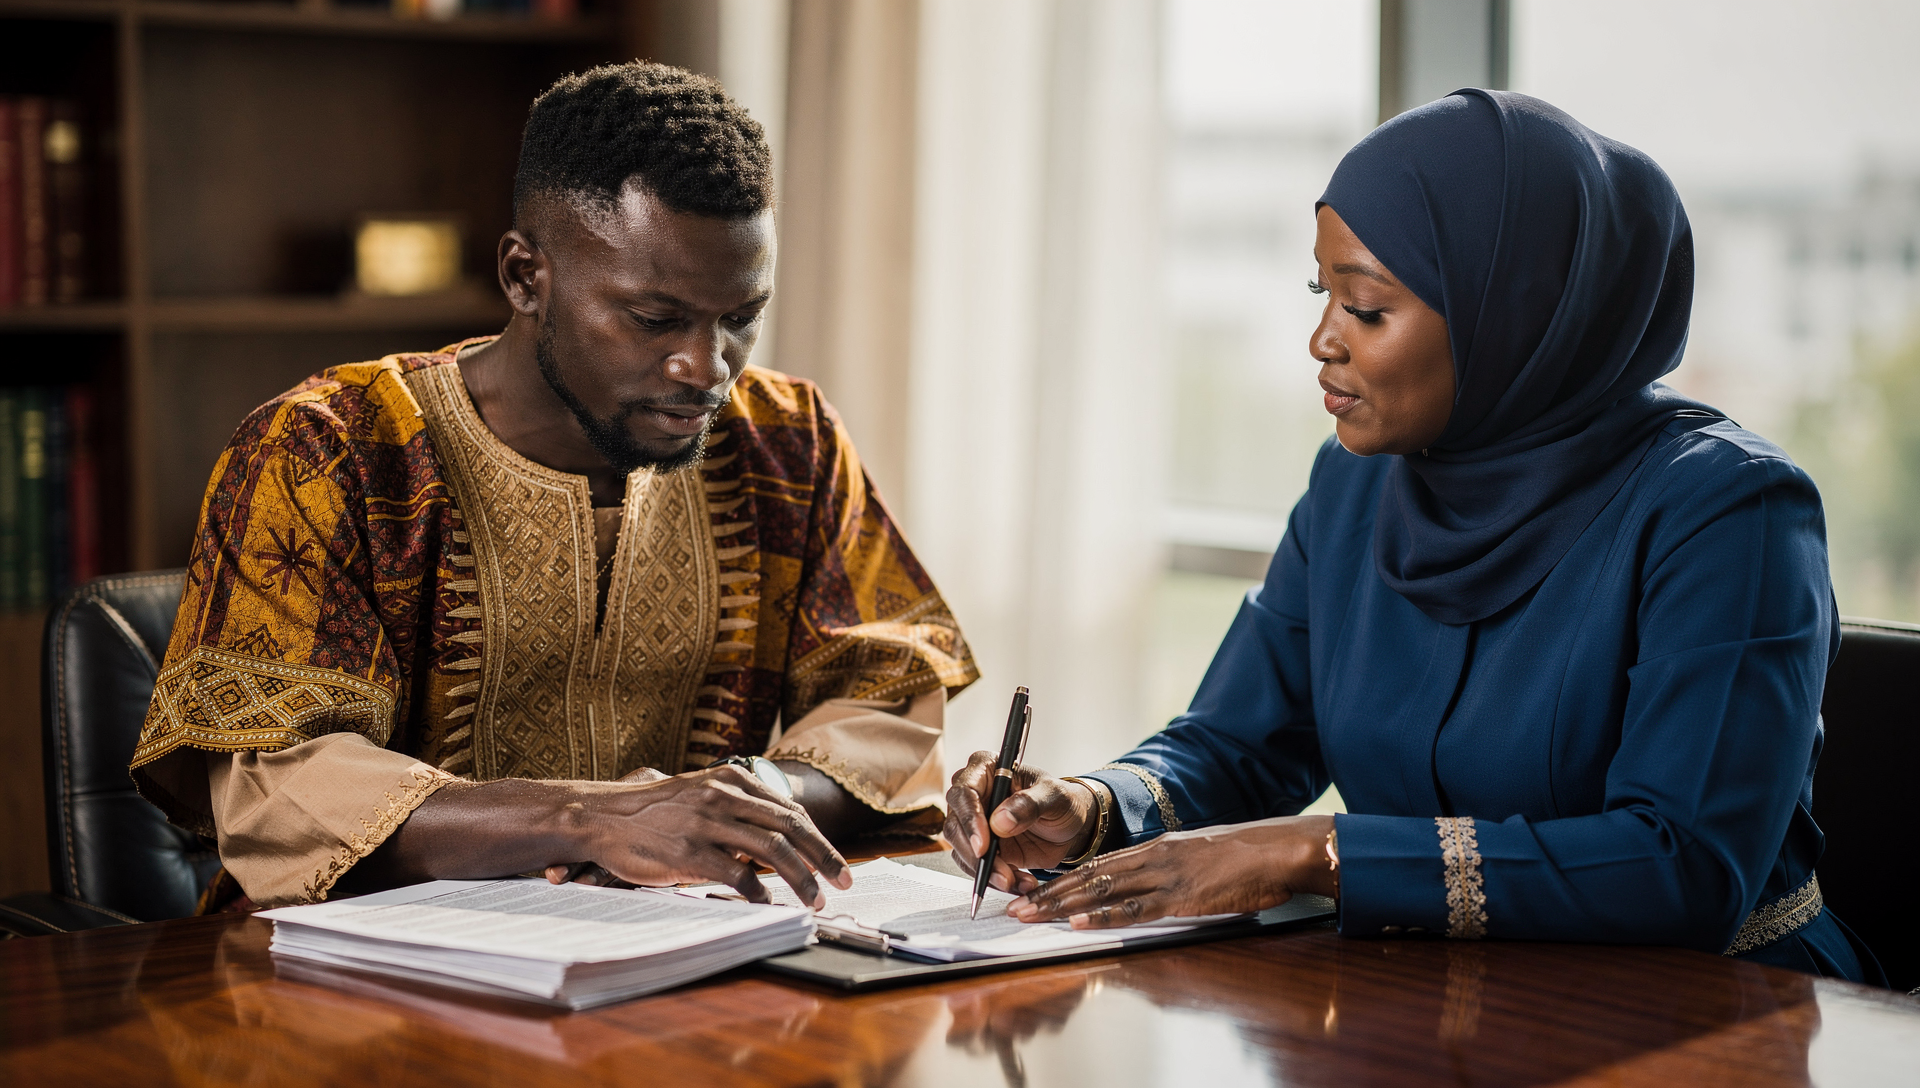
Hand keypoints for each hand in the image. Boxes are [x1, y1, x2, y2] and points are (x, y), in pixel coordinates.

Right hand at [554, 764, 851, 908]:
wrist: (601, 816)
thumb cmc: (652, 812)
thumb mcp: (699, 793)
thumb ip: (736, 809)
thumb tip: (776, 839)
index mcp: (731, 780)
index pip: (789, 810)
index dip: (818, 839)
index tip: (835, 863)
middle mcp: (724, 796)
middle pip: (791, 827)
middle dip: (823, 857)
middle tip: (843, 882)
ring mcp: (707, 823)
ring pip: (773, 850)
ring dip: (801, 878)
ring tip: (815, 900)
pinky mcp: (690, 852)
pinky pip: (737, 875)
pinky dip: (759, 892)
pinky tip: (768, 905)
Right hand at [943, 751, 1098, 894]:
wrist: (1069, 826)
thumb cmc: (1061, 801)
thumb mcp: (1054, 797)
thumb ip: (1029, 804)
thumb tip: (999, 821)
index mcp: (986, 769)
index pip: (964, 792)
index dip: (970, 819)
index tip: (983, 845)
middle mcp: (974, 795)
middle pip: (956, 825)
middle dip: (976, 855)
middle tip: (1001, 873)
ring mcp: (974, 823)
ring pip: (963, 851)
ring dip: (986, 872)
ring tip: (1014, 882)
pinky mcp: (981, 848)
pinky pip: (977, 867)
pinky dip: (994, 880)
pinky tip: (1019, 883)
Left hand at [1007, 815, 1334, 928]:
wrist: (1277, 849)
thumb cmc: (1244, 857)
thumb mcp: (1197, 859)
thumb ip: (1168, 874)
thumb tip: (1145, 895)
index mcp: (1154, 849)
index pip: (1097, 865)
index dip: (1062, 881)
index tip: (1034, 893)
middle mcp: (1151, 858)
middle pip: (1089, 877)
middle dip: (1049, 895)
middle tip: (1015, 908)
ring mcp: (1164, 876)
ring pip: (1102, 890)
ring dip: (1063, 905)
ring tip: (1031, 915)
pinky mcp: (1182, 895)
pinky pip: (1136, 908)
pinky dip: (1105, 916)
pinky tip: (1081, 922)